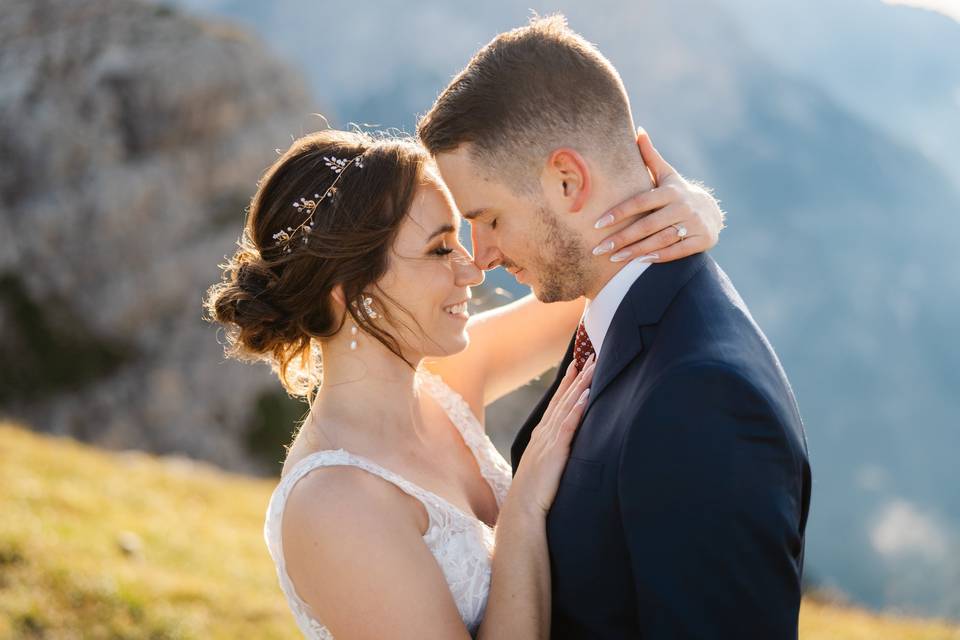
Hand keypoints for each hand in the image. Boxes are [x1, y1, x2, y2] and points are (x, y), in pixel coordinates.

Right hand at [506, 355, 596, 520]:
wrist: (522, 510)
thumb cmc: (534, 492)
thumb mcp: (545, 466)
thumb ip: (554, 451)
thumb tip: (563, 446)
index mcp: (542, 435)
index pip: (557, 402)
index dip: (568, 382)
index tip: (577, 363)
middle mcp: (544, 433)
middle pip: (563, 398)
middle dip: (576, 376)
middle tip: (589, 355)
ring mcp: (549, 441)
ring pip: (567, 406)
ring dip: (579, 385)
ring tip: (591, 367)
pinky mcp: (555, 452)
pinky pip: (568, 426)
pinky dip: (576, 409)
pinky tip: (585, 396)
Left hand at [591, 127, 725, 262]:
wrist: (711, 211)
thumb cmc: (677, 192)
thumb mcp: (666, 174)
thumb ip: (650, 156)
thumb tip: (638, 130)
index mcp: (670, 190)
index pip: (640, 202)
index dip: (619, 213)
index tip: (597, 224)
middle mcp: (683, 206)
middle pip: (647, 225)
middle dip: (622, 238)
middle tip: (599, 249)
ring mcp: (694, 224)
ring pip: (660, 240)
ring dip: (635, 251)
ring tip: (613, 259)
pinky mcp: (702, 240)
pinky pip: (677, 251)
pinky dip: (659, 257)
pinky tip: (639, 263)